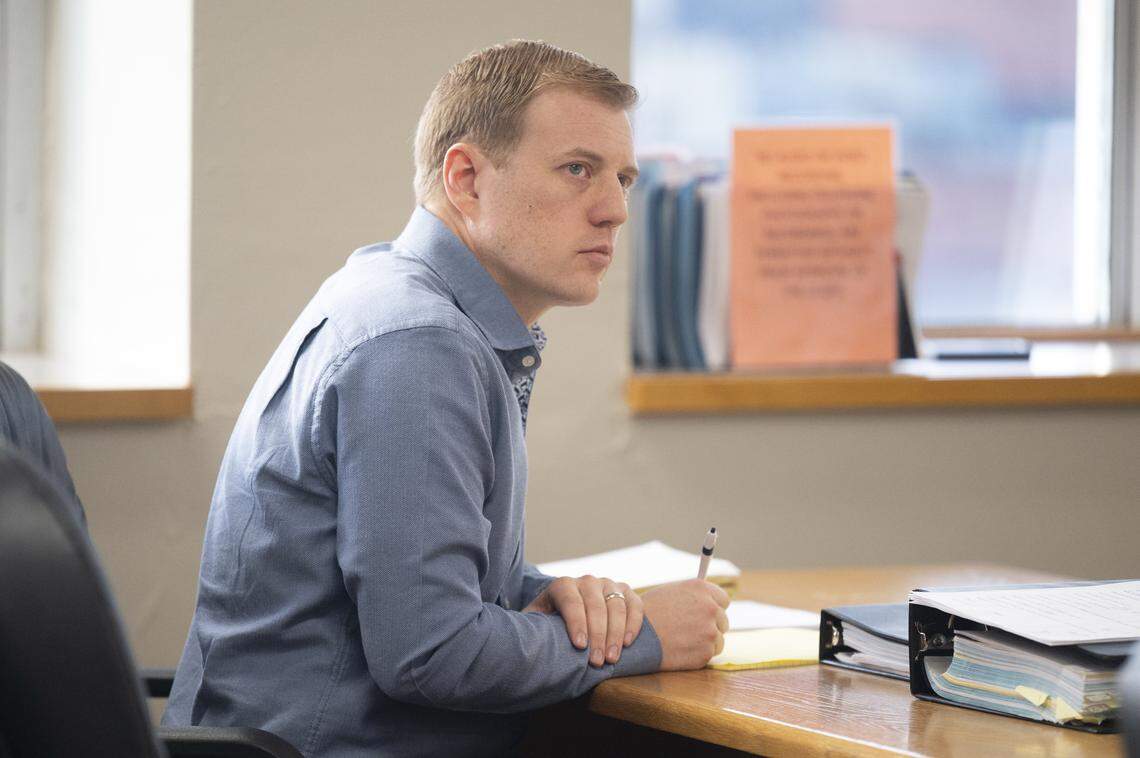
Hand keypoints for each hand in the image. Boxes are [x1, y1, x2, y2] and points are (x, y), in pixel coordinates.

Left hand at [523, 575, 643, 666]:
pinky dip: (633, 623)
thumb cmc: (550, 624)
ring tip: (611, 659)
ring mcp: (608, 584)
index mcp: (562, 585)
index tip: (579, 646)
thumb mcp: (536, 623)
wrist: (569, 614)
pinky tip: (627, 643)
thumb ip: (531, 629)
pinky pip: (635, 604)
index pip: (571, 600)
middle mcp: (586, 581)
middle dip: (597, 635)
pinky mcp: (625, 592)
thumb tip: (524, 644)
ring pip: (617, 605)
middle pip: (595, 605)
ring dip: (615, 633)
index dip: (576, 622)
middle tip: (596, 661)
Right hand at [640, 579, 729, 670]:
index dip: (714, 608)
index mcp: (701, 589)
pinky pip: (709, 653)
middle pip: (723, 620)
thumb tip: (711, 601)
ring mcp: (710, 631)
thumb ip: (695, 596)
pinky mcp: (706, 651)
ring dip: (705, 641)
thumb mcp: (673, 592)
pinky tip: (681, 649)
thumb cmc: (650, 613)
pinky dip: (698, 654)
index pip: (724, 600)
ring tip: (683, 640)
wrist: (636, 636)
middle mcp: (710, 608)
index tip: (706, 614)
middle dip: (710, 626)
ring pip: (718, 639)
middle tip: (691, 630)